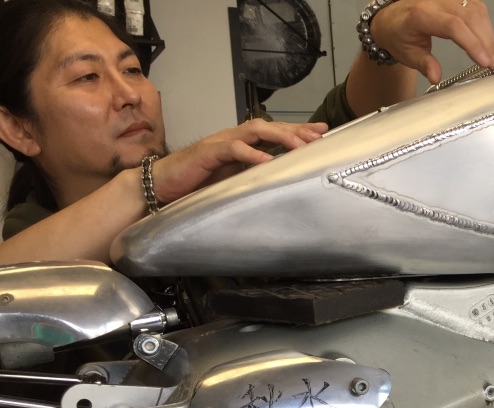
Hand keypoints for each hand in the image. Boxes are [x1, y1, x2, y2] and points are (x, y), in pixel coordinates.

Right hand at [150, 118, 326, 203]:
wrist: (162, 186)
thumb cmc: (198, 183)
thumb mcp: (234, 180)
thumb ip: (255, 176)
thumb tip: (282, 182)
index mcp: (242, 144)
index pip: (274, 132)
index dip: (298, 130)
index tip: (322, 132)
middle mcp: (234, 138)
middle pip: (269, 126)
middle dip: (295, 130)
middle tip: (317, 136)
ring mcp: (221, 143)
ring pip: (254, 131)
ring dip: (279, 136)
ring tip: (299, 145)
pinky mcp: (207, 153)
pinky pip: (232, 149)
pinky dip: (251, 154)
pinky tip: (267, 161)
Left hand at [371, 0, 493, 84]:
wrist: (392, 18)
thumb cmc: (399, 34)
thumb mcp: (407, 54)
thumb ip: (423, 64)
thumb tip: (435, 76)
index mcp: (421, 14)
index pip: (453, 26)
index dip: (472, 43)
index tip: (483, 61)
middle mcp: (435, 0)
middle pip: (470, 16)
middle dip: (485, 41)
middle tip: (492, 63)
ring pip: (476, 9)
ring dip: (488, 33)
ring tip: (491, 55)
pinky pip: (476, 5)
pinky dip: (485, 24)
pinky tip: (487, 40)